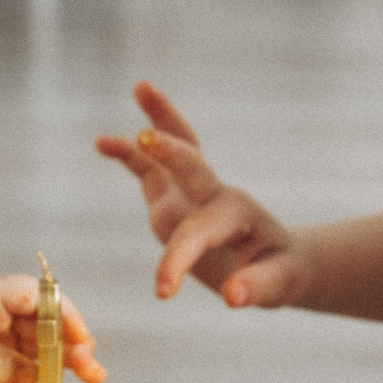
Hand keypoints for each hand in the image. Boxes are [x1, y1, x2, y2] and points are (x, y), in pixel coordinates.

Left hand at [0, 275, 105, 382]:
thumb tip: (30, 372)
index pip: (33, 296)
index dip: (61, 312)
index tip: (80, 336)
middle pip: (44, 323)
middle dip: (71, 343)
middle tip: (94, 368)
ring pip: (40, 346)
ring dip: (64, 361)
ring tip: (93, 379)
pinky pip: (25, 365)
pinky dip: (43, 375)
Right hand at [95, 82, 307, 306]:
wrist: (277, 260)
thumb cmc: (280, 271)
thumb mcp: (278, 284)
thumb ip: (255, 288)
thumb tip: (231, 296)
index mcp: (237, 214)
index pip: (199, 233)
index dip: (178, 261)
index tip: (162, 292)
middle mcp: (214, 195)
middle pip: (193, 164)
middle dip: (171, 152)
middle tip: (150, 139)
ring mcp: (192, 192)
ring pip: (175, 150)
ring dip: (159, 120)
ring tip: (141, 87)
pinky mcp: (173, 198)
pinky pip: (148, 170)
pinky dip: (128, 154)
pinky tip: (102, 143)